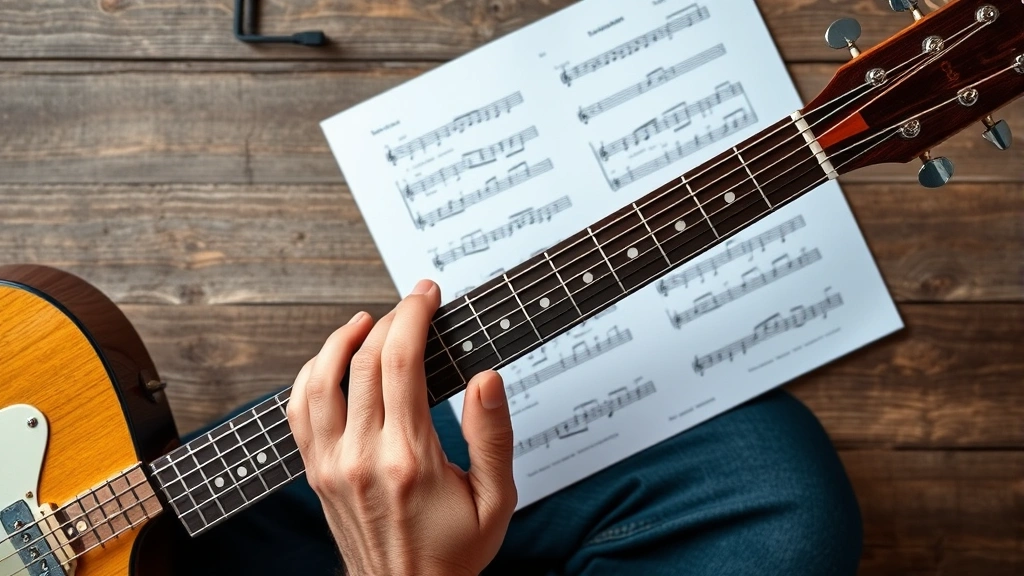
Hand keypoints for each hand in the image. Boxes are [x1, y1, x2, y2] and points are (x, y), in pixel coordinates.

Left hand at [287, 279, 517, 575]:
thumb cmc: (453, 553)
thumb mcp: (496, 500)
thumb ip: (492, 436)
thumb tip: (486, 379)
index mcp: (410, 458)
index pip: (402, 362)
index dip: (414, 315)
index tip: (427, 293)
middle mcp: (363, 456)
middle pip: (364, 361)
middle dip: (390, 318)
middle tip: (411, 303)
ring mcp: (331, 465)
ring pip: (319, 380)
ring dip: (340, 339)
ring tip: (365, 321)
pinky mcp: (315, 473)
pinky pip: (298, 412)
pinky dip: (309, 376)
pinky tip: (330, 362)